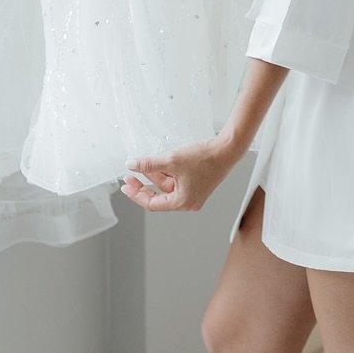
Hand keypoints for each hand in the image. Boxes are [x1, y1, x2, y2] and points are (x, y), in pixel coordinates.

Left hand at [121, 136, 237, 211]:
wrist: (227, 149)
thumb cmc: (206, 158)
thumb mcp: (171, 160)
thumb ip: (149, 164)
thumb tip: (132, 165)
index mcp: (183, 202)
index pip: (153, 204)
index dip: (137, 194)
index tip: (126, 187)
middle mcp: (189, 201)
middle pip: (159, 196)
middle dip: (144, 184)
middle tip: (130, 176)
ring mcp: (193, 192)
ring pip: (167, 186)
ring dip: (155, 175)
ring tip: (144, 163)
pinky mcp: (196, 182)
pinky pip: (175, 180)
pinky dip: (166, 172)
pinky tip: (158, 162)